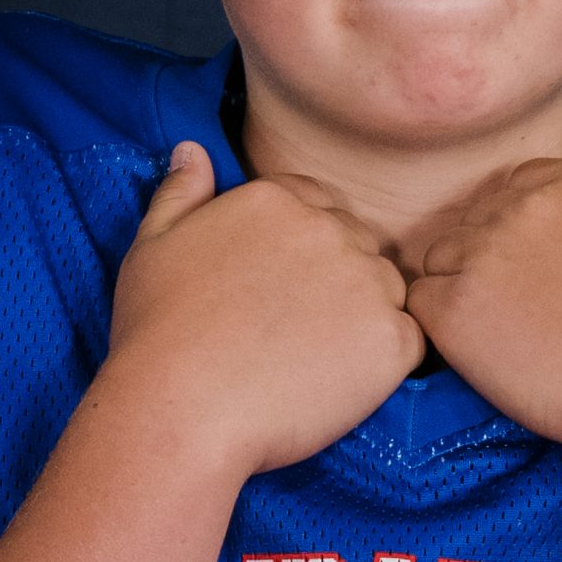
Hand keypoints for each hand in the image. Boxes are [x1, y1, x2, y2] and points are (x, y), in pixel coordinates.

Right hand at [105, 143, 423, 475]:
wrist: (181, 411)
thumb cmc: (157, 334)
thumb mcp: (152, 247)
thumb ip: (181, 193)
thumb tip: (193, 150)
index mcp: (276, 199)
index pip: (316, 206)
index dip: (300, 252)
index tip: (276, 291)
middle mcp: (328, 229)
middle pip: (357, 245)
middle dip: (334, 282)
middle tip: (290, 333)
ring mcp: (365, 282)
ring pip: (387, 291)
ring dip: (362, 319)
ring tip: (310, 361)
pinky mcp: (390, 339)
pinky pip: (409, 342)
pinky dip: (384, 362)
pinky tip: (338, 383)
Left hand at [404, 135, 561, 459]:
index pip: (514, 187)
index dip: (523, 230)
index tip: (544, 272)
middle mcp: (517, 209)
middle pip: (472, 222)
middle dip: (490, 259)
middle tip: (525, 311)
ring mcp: (480, 258)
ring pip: (440, 260)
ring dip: (460, 290)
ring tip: (503, 333)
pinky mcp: (454, 312)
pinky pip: (421, 304)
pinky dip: (440, 326)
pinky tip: (482, 351)